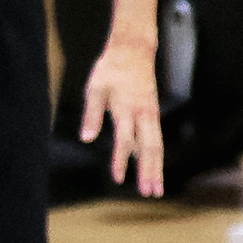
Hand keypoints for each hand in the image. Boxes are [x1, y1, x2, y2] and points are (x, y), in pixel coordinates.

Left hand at [80, 39, 164, 198]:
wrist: (134, 50)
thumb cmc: (111, 69)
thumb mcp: (96, 88)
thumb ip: (92, 114)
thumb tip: (86, 139)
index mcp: (127, 108)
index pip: (125, 138)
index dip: (120, 159)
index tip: (117, 179)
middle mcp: (144, 114)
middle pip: (150, 147)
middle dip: (150, 171)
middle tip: (149, 193)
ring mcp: (151, 114)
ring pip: (157, 146)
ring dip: (157, 169)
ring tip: (155, 191)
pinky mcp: (153, 114)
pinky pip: (156, 140)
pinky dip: (155, 158)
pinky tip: (152, 172)